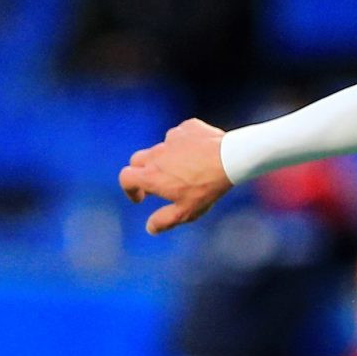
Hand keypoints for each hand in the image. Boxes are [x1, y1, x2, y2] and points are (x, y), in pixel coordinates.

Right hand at [120, 119, 233, 234]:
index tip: (141, 198)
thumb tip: (150, 228)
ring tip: (186, 170)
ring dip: (166, 158)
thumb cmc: (207, 188)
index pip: (125, 178)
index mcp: (151, 175)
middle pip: (137, 160)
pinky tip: (199, 154)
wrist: (230, 158)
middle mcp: (157, 154)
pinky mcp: (187, 127)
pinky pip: (180, 136)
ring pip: (161, 148)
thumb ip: (165, 221)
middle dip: (142, 172)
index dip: (129, 189)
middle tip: (158, 184)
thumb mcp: (186, 211)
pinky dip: (184, 145)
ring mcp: (172, 138)